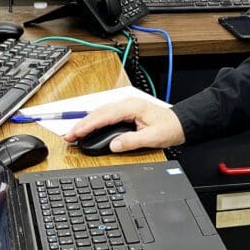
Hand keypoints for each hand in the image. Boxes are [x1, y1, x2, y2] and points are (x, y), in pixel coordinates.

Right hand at [65, 97, 185, 151]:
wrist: (180, 123)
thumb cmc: (169, 128)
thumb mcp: (152, 138)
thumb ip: (132, 141)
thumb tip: (113, 145)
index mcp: (132, 107)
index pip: (104, 116)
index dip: (87, 125)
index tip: (75, 133)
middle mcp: (126, 104)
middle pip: (98, 112)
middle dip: (82, 124)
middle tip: (69, 136)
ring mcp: (126, 106)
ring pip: (100, 112)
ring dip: (86, 122)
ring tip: (74, 134)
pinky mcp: (126, 111)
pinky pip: (106, 115)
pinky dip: (94, 121)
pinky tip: (89, 128)